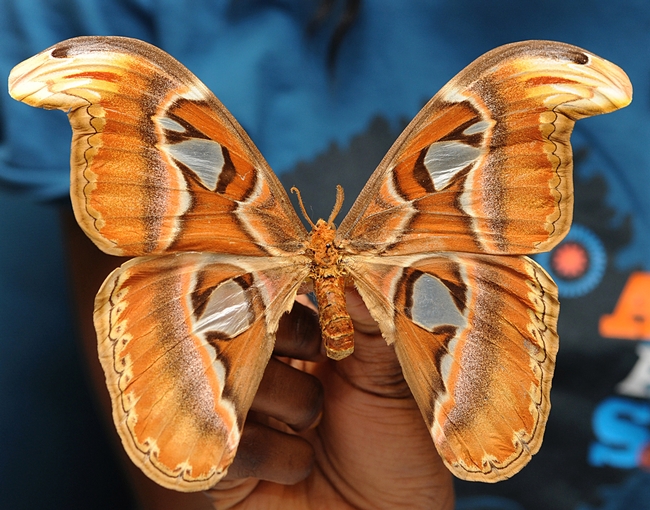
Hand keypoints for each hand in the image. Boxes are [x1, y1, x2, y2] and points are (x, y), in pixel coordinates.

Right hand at [208, 290, 454, 509]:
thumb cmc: (397, 454)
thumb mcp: (389, 382)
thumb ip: (370, 325)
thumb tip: (350, 270)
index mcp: (300, 342)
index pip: (272, 294)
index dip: (288, 293)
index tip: (315, 296)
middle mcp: (263, 369)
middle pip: (243, 323)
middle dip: (291, 346)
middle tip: (326, 367)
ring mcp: (238, 414)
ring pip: (239, 376)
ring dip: (294, 407)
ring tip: (317, 430)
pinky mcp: (220, 462)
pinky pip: (233, 438)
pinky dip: (278, 455)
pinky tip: (300, 467)